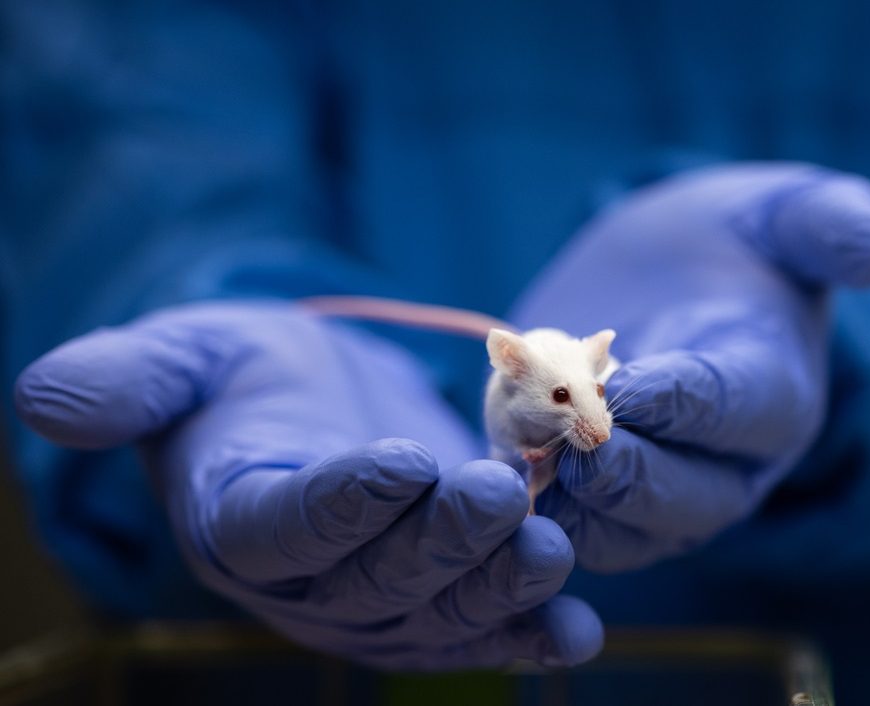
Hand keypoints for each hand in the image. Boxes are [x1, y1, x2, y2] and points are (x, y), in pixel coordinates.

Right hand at [15, 302, 601, 668]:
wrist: (314, 402)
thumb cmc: (245, 374)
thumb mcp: (187, 356)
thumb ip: (126, 379)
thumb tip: (42, 396)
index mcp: (239, 520)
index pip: (286, 527)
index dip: (343, 501)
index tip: (403, 460)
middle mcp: (307, 582)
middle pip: (375, 579)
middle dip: (441, 540)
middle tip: (502, 495)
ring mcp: (376, 601)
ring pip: (435, 612)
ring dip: (496, 591)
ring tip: (550, 552)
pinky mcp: (438, 599)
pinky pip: (481, 633)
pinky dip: (528, 637)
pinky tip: (577, 634)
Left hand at [514, 162, 869, 570]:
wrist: (670, 275)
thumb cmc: (735, 242)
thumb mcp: (782, 212)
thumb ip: (830, 223)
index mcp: (774, 390)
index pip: (737, 409)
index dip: (684, 403)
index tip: (627, 385)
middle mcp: (726, 461)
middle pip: (687, 499)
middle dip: (631, 474)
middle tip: (576, 441)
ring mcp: (661, 489)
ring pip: (624, 533)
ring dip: (574, 504)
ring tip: (526, 460)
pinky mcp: (596, 496)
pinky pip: (568, 525)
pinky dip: (531, 503)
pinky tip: (493, 466)